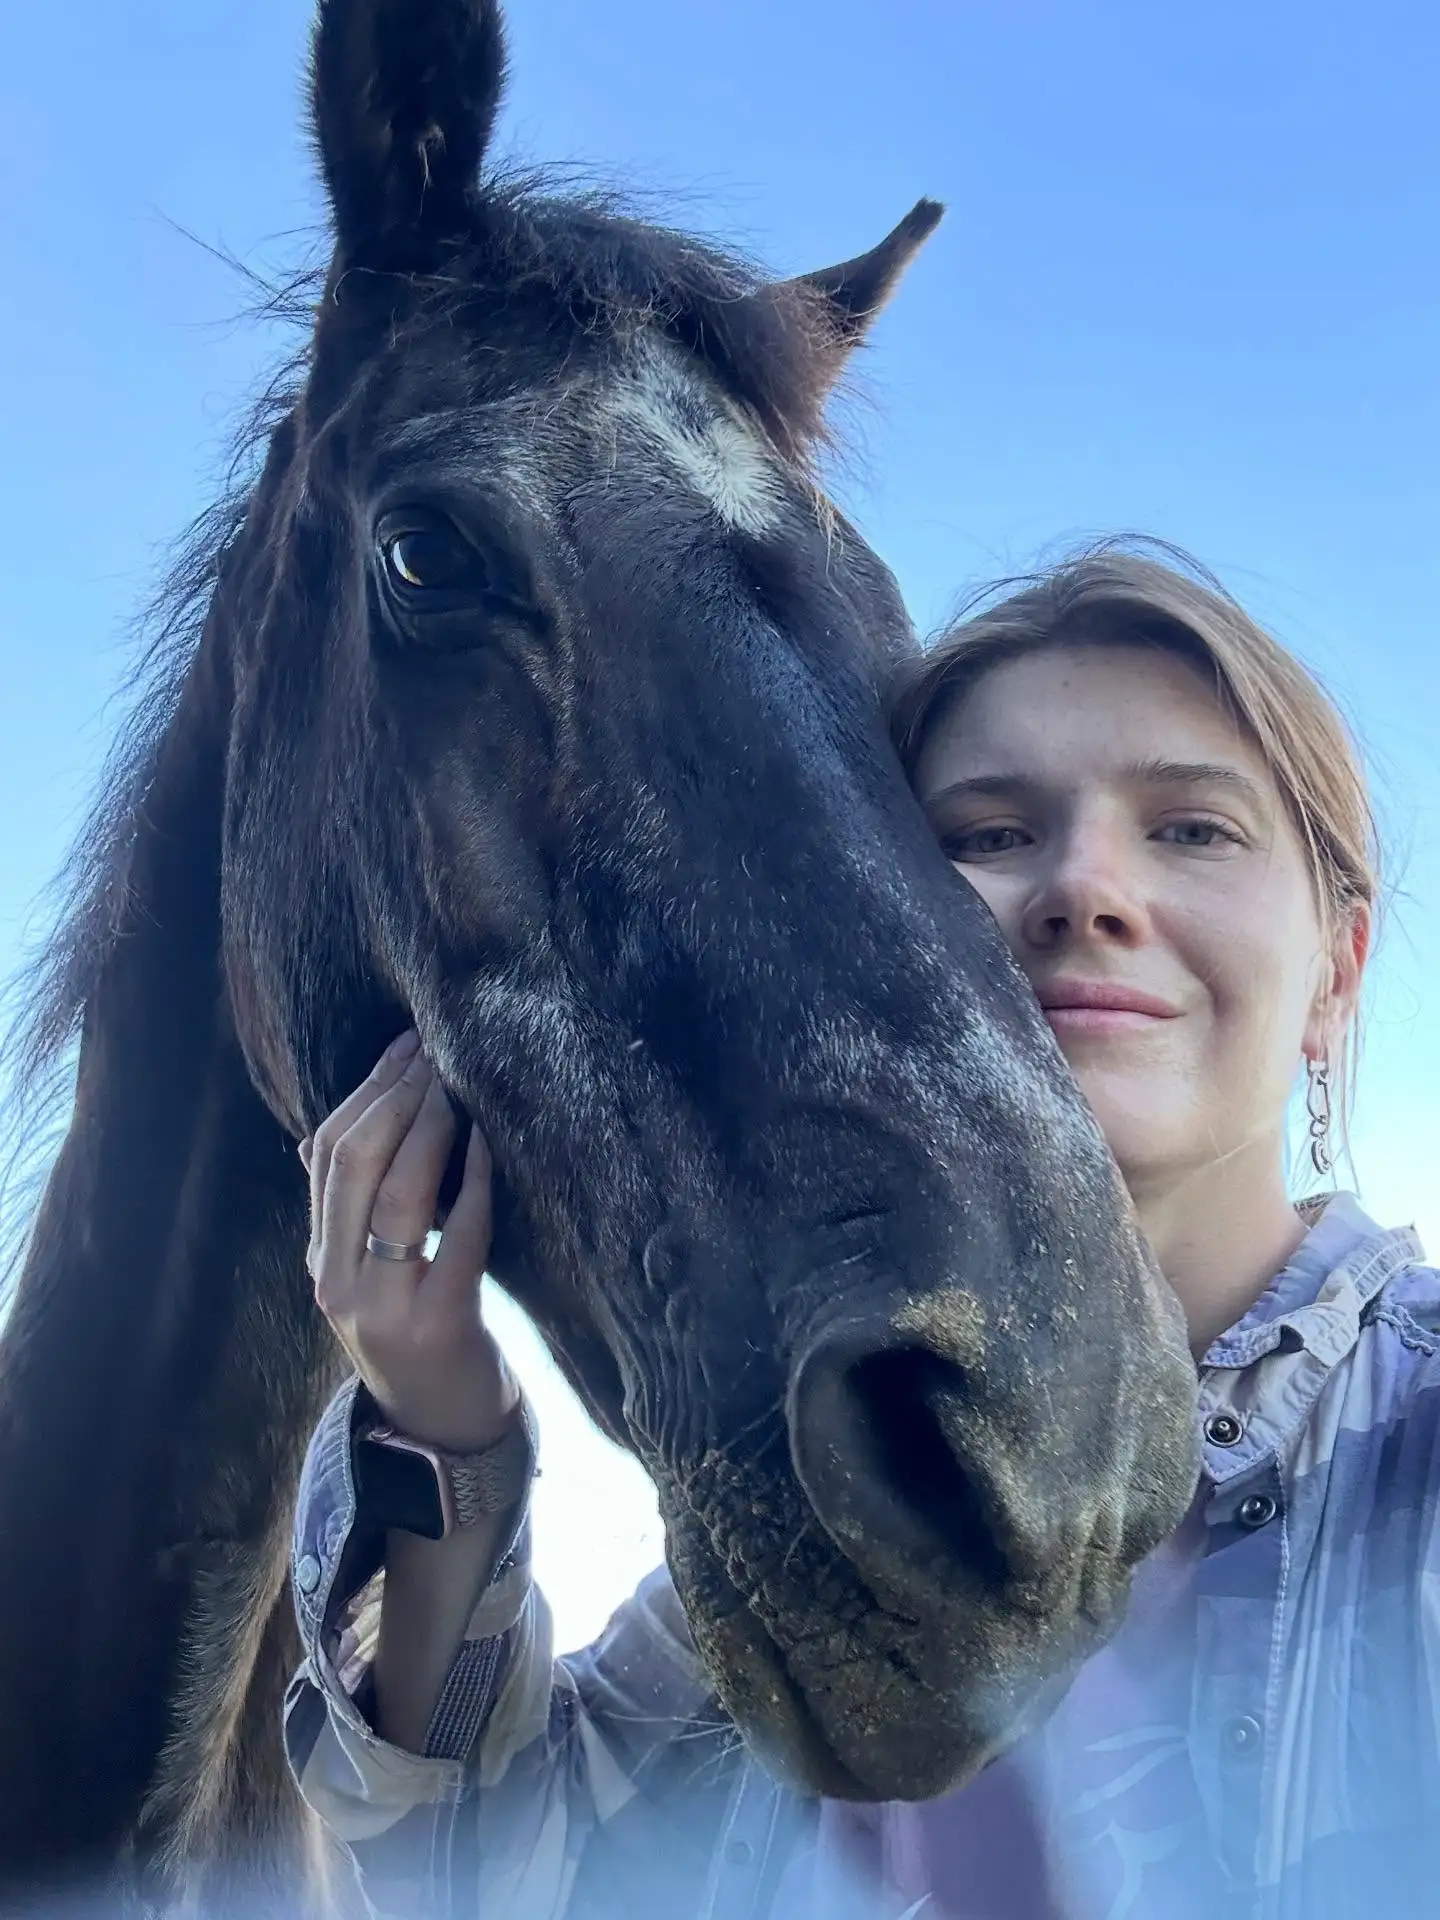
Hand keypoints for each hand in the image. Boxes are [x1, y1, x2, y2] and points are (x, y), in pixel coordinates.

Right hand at [301, 1032, 519, 1452]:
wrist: (440, 1430)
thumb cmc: (416, 1332)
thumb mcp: (370, 1272)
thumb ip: (358, 1208)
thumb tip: (346, 1123)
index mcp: (319, 1257)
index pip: (323, 1154)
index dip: (364, 1091)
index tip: (405, 1046)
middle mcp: (338, 1279)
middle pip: (352, 1163)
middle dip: (395, 1095)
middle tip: (434, 1050)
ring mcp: (384, 1305)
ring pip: (397, 1193)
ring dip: (430, 1127)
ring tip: (456, 1084)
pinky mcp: (441, 1322)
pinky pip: (459, 1237)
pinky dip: (474, 1182)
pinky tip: (489, 1144)